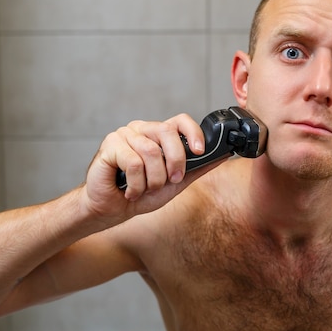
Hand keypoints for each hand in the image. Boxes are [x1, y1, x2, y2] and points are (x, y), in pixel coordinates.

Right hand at [80, 113, 213, 223]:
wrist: (111, 210)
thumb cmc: (140, 195)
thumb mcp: (174, 184)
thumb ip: (195, 169)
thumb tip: (221, 156)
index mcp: (157, 135)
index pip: (179, 121)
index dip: (192, 132)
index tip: (200, 151)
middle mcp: (141, 130)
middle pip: (167, 132)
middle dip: (175, 162)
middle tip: (171, 180)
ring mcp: (124, 135)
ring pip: (151, 152)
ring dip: (152, 180)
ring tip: (143, 189)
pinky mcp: (109, 145)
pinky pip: (133, 163)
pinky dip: (136, 184)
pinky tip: (129, 191)